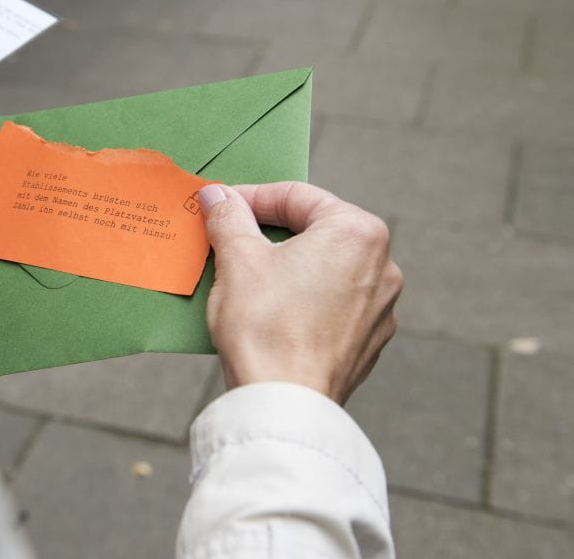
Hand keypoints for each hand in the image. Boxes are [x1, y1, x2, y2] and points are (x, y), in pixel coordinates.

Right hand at [198, 182, 402, 404]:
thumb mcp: (237, 259)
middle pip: (315, 231)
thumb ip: (229, 217)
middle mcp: (382, 266)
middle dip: (270, 232)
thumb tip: (218, 196)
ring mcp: (380, 308)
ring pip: (324, 269)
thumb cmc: (267, 329)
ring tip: (246, 276)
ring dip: (286, 265)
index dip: (251, 197)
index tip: (222, 205)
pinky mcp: (367, 341)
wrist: (284, 405)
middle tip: (230, 239)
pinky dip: (302, 299)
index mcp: (358, 233)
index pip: (297, 197)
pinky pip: (330, 304)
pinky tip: (270, 311)